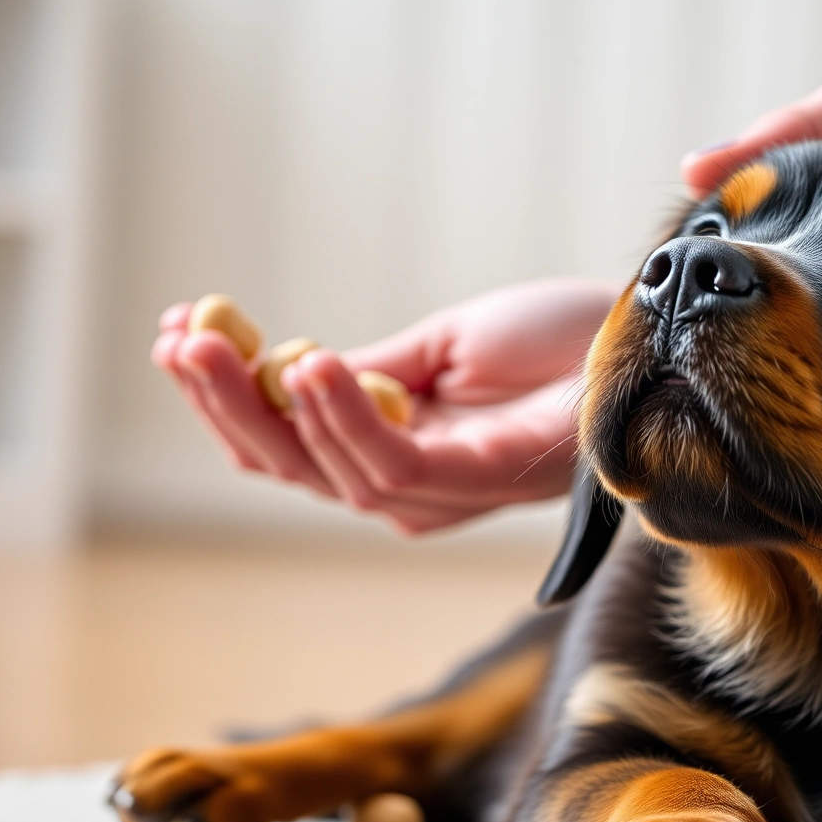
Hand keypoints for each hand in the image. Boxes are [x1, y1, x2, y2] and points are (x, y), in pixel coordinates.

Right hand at [151, 278, 616, 534]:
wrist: (643, 338)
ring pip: (323, 469)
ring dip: (262, 403)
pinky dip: (339, 417)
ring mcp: (441, 491)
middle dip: (224, 402)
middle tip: (178, 339)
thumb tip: (285, 371)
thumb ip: (369, 372)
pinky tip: (308, 365)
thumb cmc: (560, 344)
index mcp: (395, 451)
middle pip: (288, 465)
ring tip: (217, 342)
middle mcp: (409, 486)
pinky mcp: (477, 480)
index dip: (228, 393)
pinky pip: (389, 462)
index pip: (286, 441)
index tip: (180, 330)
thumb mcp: (444, 348)